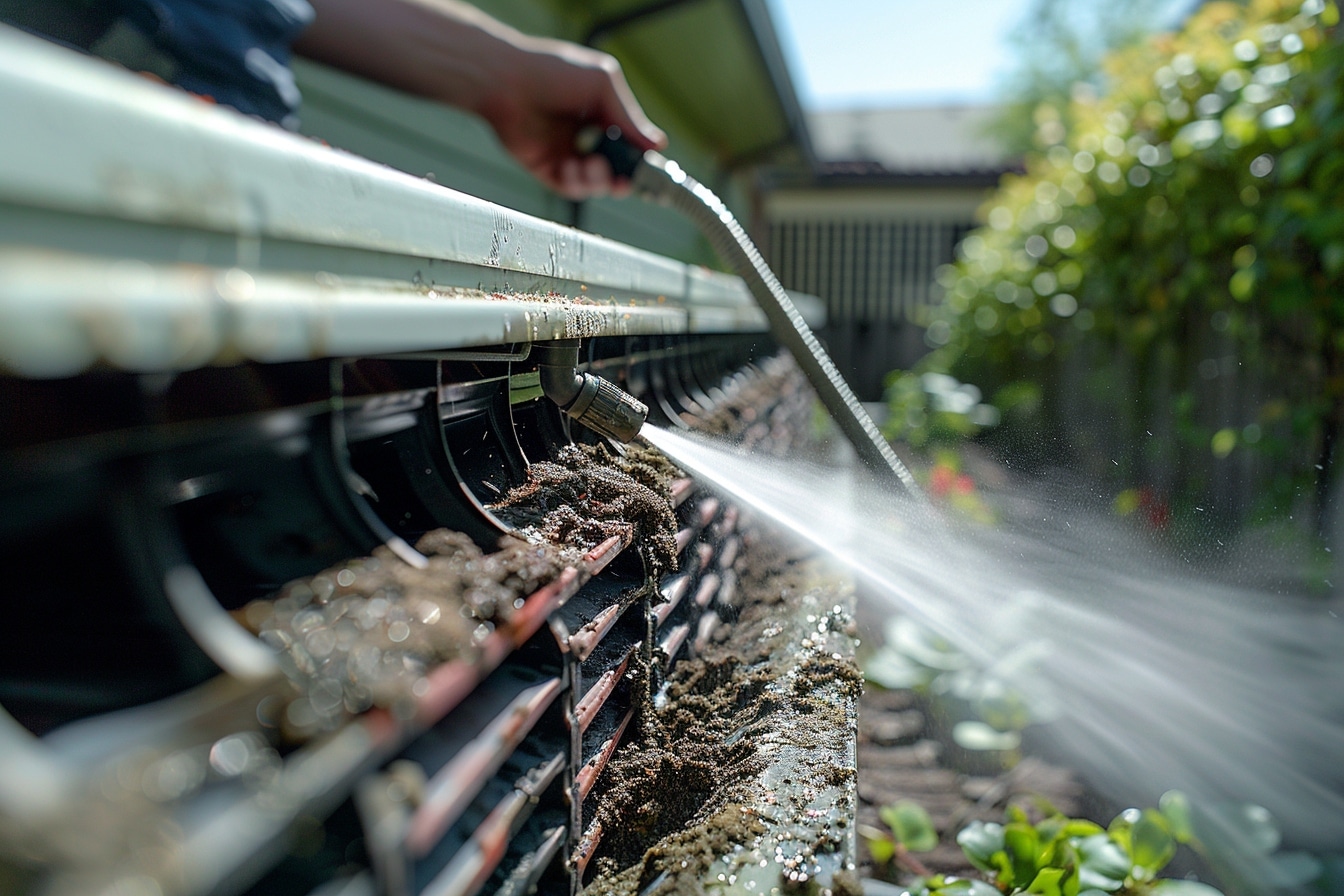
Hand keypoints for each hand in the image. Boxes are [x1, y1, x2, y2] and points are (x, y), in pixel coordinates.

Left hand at [475, 37, 665, 198]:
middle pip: (613, 170)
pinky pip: (568, 187)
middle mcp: (583, 135)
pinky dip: (575, 183)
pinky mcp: (544, 167)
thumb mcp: (602, 86)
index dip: (638, 159)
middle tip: (624, 180)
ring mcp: (564, 153)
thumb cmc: (553, 72)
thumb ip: (629, 118)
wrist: (508, 81)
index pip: (627, 144)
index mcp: (600, 114)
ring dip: (598, 181)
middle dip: (621, 179)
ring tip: (593, 165)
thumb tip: (658, 145)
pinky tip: (572, 167)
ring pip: (592, 184)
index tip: (647, 167)